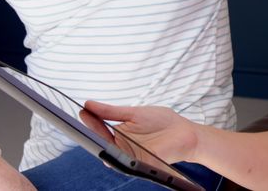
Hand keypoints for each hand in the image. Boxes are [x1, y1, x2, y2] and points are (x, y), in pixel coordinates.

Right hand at [82, 100, 198, 164]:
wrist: (184, 132)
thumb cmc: (162, 121)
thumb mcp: (134, 112)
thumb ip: (112, 111)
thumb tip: (90, 104)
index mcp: (119, 133)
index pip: (100, 128)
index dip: (91, 120)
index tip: (83, 110)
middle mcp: (121, 146)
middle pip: (101, 140)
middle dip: (91, 130)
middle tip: (85, 117)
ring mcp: (129, 156)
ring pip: (108, 153)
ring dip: (100, 142)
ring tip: (94, 130)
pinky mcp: (138, 164)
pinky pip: (123, 162)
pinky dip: (115, 155)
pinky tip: (111, 144)